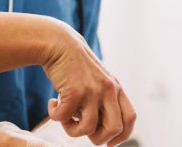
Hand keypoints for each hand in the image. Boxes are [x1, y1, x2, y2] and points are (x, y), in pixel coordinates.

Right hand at [40, 23, 135, 146]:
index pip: (130, 118)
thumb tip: (97, 131)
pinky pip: (65, 118)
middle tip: (82, 131)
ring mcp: (92, 90)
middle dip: (98, 139)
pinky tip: (52, 105)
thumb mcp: (96, 81)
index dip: (122, 136)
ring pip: (88, 129)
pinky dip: (55, 116)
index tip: (109, 143)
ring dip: (72, 130)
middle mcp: (108, 90)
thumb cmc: (74, 67)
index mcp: (115, 88)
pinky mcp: (74, 91)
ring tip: (63, 118)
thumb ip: (102, 100)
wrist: (59, 44)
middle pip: (114, 129)